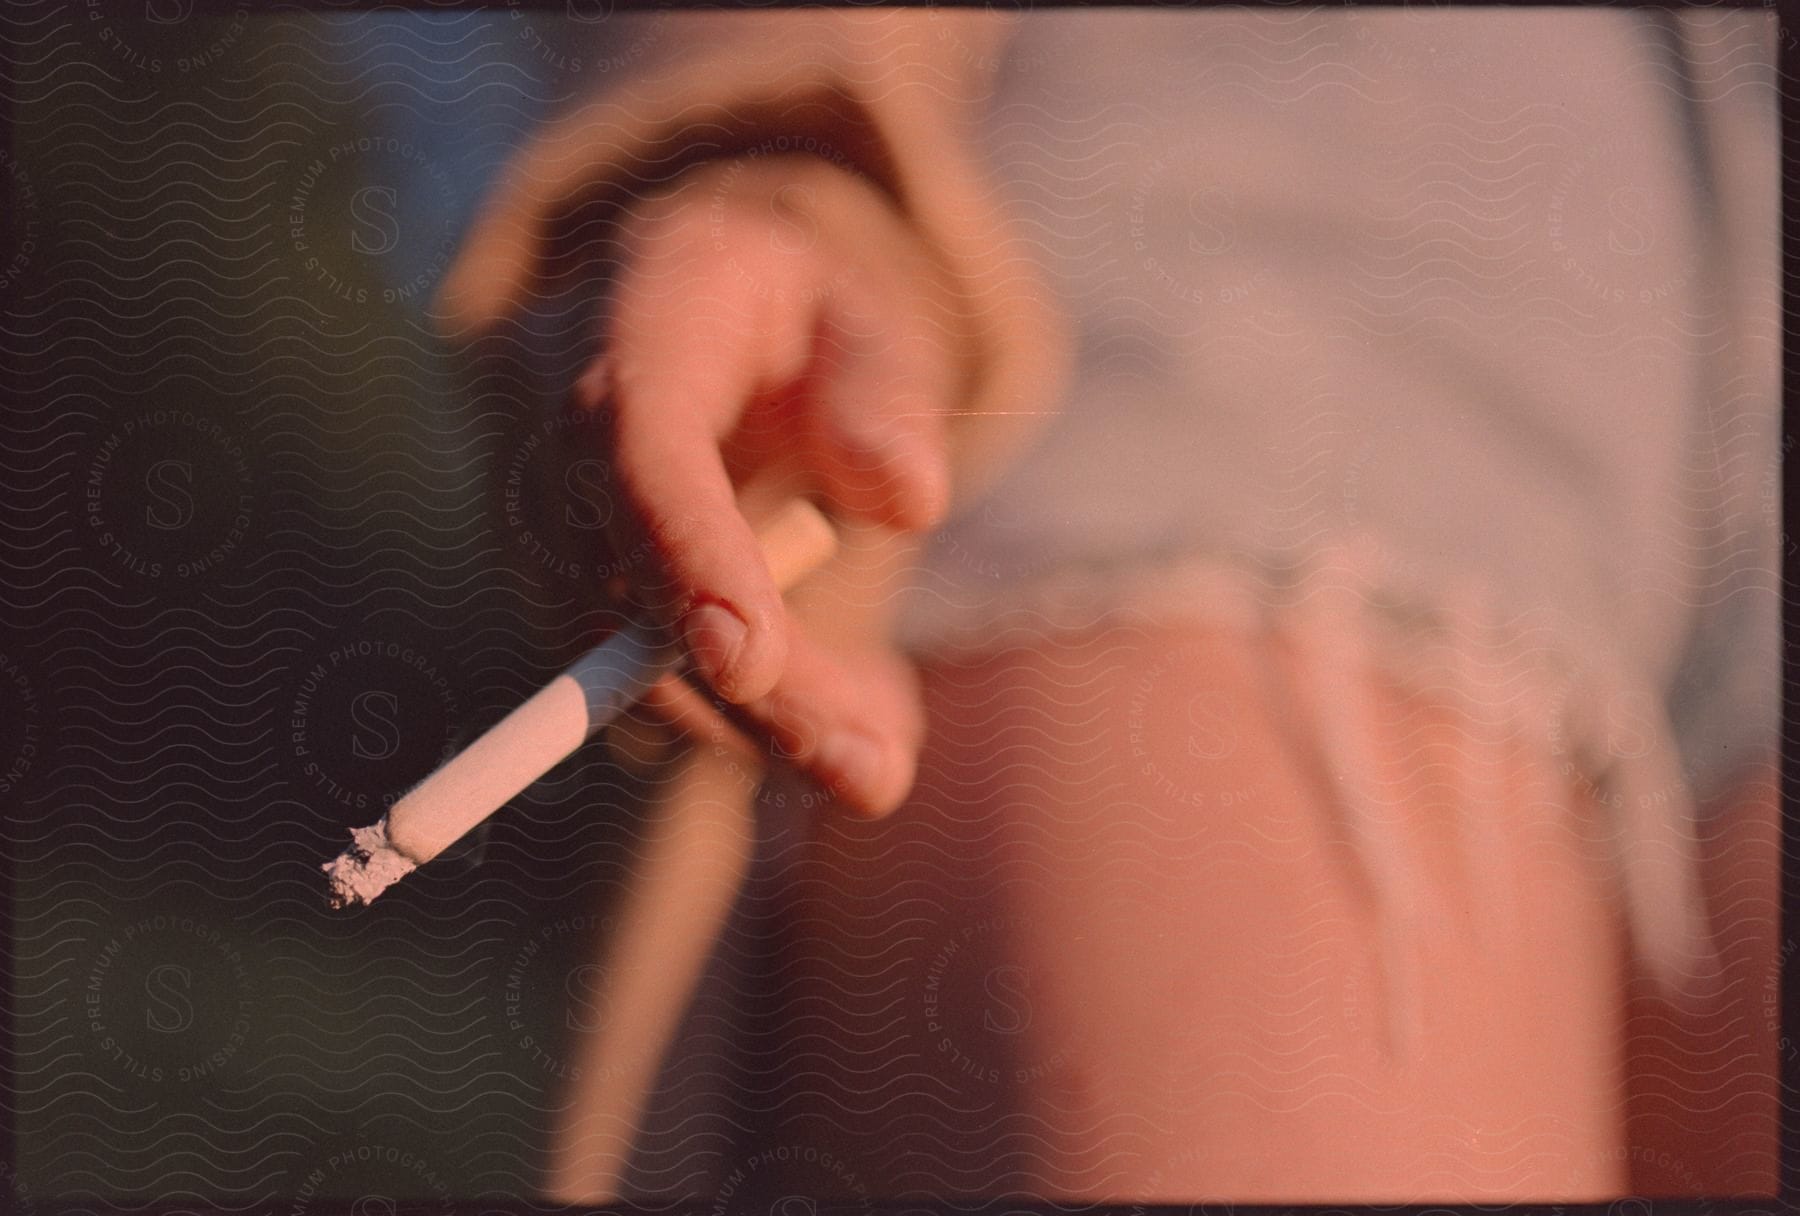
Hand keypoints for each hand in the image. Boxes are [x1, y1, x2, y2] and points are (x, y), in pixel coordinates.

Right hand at [464, 153, 967, 815]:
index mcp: (641, 330)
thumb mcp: (854, 307)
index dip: (685, 559)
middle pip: (635, 590)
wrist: (662, 310)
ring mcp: (552, 525)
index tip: (751, 667)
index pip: (639, 451)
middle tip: (876, 773)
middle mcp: (563, 436)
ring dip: (763, 724)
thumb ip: (883, 389)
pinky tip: (850, 717)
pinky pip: (649, 675)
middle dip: (755, 699)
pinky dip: (752, 712)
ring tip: (883, 753)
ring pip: (636, 659)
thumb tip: (911, 503)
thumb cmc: (779, 309)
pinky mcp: (573, 594)